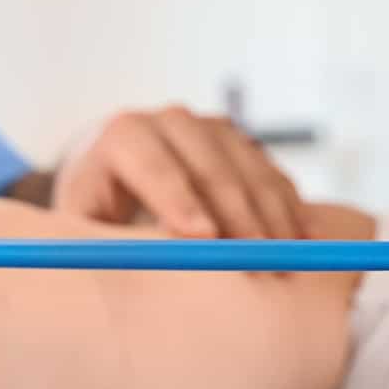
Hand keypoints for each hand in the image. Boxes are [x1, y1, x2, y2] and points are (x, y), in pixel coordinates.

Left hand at [51, 105, 311, 239]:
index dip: (178, 199)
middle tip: (255, 262)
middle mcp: (168, 121)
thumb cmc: (97, 214)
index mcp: (121, 136)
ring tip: (283, 263)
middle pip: (208, 163)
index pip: (152, 162)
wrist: (115, 180)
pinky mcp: (241, 143)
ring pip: (247, 165)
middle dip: (235, 214)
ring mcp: (209, 128)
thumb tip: (141, 266)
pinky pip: (272, 171)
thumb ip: (108, 241)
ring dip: (270, 215)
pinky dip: (288, 206)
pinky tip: (302, 242)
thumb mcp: (87, 227)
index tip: (202, 238)